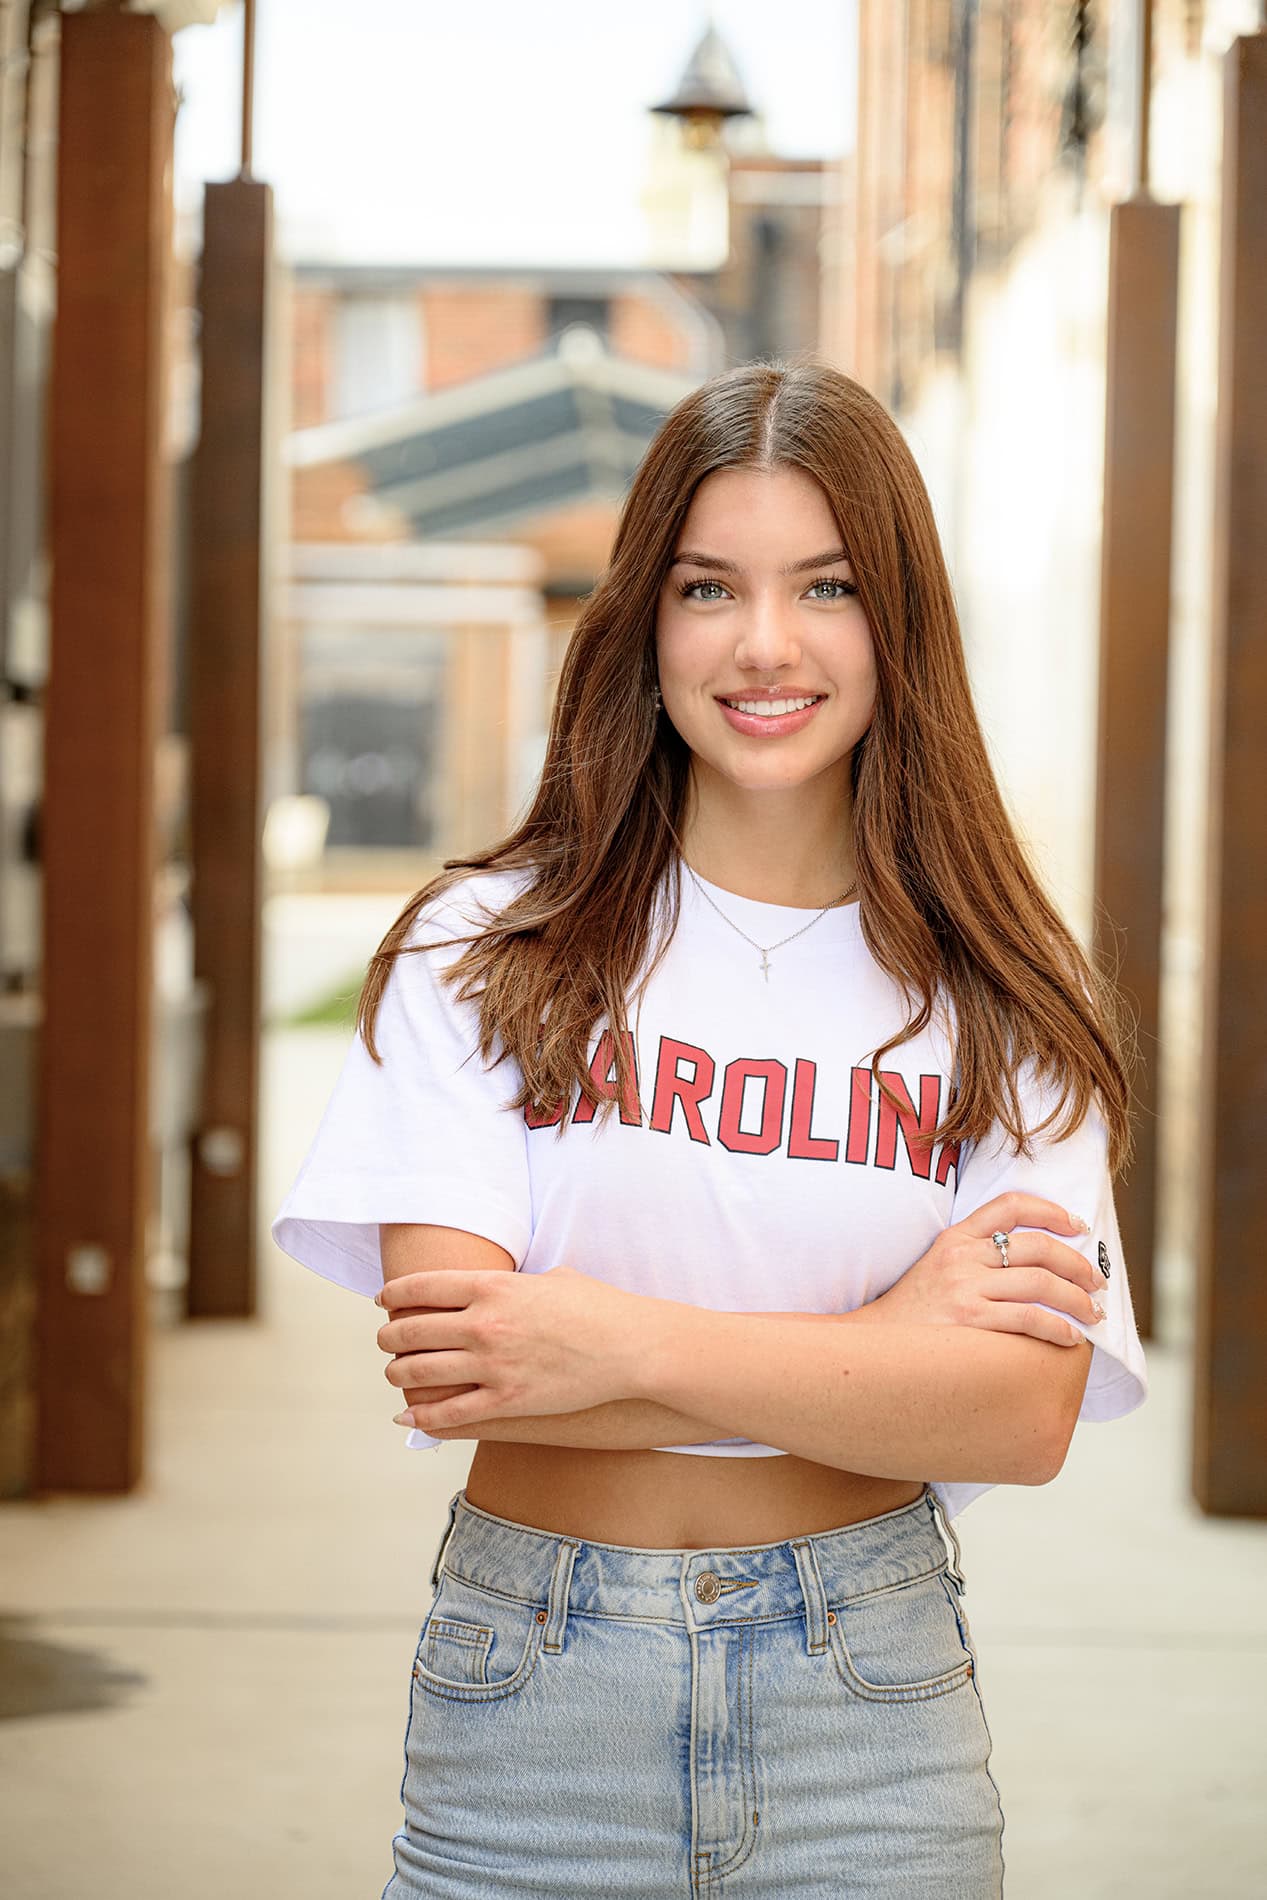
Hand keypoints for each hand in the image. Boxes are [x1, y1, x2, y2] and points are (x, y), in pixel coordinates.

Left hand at [375, 1264, 652, 1431]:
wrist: (632, 1348)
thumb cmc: (598, 1307)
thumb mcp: (551, 1277)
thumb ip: (515, 1282)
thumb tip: (499, 1287)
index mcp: (493, 1286)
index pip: (420, 1287)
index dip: (392, 1293)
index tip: (383, 1300)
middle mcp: (484, 1324)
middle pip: (410, 1330)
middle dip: (389, 1336)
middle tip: (386, 1339)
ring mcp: (493, 1365)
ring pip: (419, 1372)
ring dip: (398, 1373)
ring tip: (396, 1372)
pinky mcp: (507, 1402)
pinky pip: (449, 1413)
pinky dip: (421, 1416)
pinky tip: (409, 1415)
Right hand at [851, 1193, 1105, 1346]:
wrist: (874, 1346)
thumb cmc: (913, 1312)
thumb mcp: (936, 1266)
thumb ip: (973, 1255)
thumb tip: (1033, 1260)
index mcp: (954, 1237)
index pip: (1010, 1206)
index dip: (1051, 1210)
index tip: (1077, 1226)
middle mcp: (961, 1257)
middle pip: (1036, 1246)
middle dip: (1077, 1263)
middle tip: (1096, 1281)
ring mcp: (965, 1288)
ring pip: (1040, 1283)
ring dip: (1077, 1299)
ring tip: (1093, 1313)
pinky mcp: (971, 1321)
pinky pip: (1029, 1318)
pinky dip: (1058, 1327)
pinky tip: (1070, 1337)